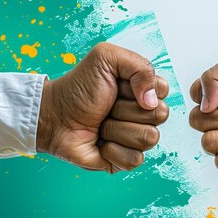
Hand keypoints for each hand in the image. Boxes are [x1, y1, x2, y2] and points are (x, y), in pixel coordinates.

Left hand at [37, 43, 169, 172]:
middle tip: (106, 106)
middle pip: (159, 115)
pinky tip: (100, 143)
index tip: (117, 87)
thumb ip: (139, 66)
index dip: (140, 89)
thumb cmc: (79, 88)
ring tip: (101, 124)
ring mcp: (136, 138)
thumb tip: (152, 100)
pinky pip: (135, 159)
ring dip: (117, 130)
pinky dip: (113, 150)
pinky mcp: (125, 160)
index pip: (163, 91)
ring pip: (148, 138)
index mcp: (143, 90)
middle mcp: (144, 114)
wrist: (54, 115)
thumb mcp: (106, 58)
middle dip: (126, 109)